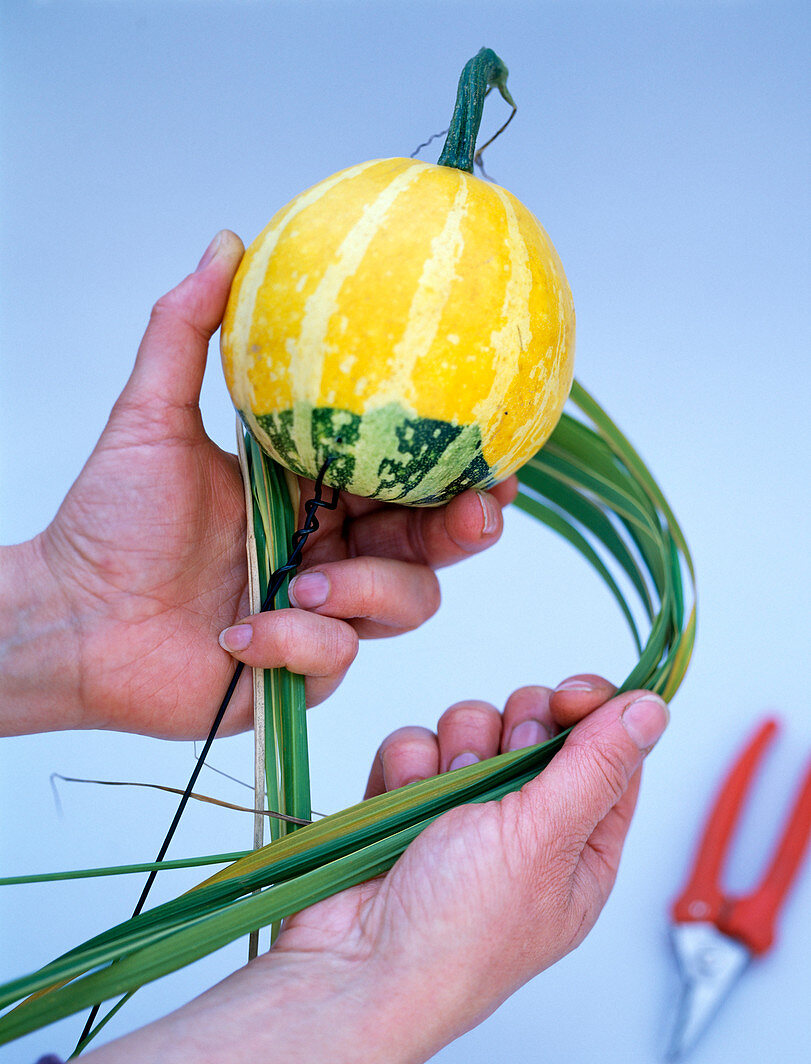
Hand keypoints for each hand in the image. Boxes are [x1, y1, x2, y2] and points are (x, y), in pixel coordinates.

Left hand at [1, 231, 514, 738]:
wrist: (72, 618)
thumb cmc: (109, 522)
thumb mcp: (149, 418)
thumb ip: (184, 331)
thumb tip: (226, 242)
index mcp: (313, 492)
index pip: (407, 477)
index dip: (459, 465)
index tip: (496, 447)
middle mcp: (331, 550)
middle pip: (432, 545)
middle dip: (465, 529)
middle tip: (478, 513)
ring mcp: (324, 614)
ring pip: (406, 603)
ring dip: (365, 591)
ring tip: (298, 586)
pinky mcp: (304, 670)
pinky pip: (339, 656)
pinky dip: (293, 644)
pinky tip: (237, 632)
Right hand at [274, 676, 668, 1029]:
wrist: (353, 967)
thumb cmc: (457, 935)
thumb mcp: (546, 840)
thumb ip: (597, 763)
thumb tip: (651, 711)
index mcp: (582, 845)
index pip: (609, 747)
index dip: (592, 709)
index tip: (569, 697)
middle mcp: (528, 825)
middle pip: (536, 721)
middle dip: (511, 734)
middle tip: (493, 776)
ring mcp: (465, 811)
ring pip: (472, 724)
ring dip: (453, 755)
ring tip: (442, 803)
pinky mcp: (410, 800)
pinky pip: (417, 741)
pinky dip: (406, 767)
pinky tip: (403, 806)